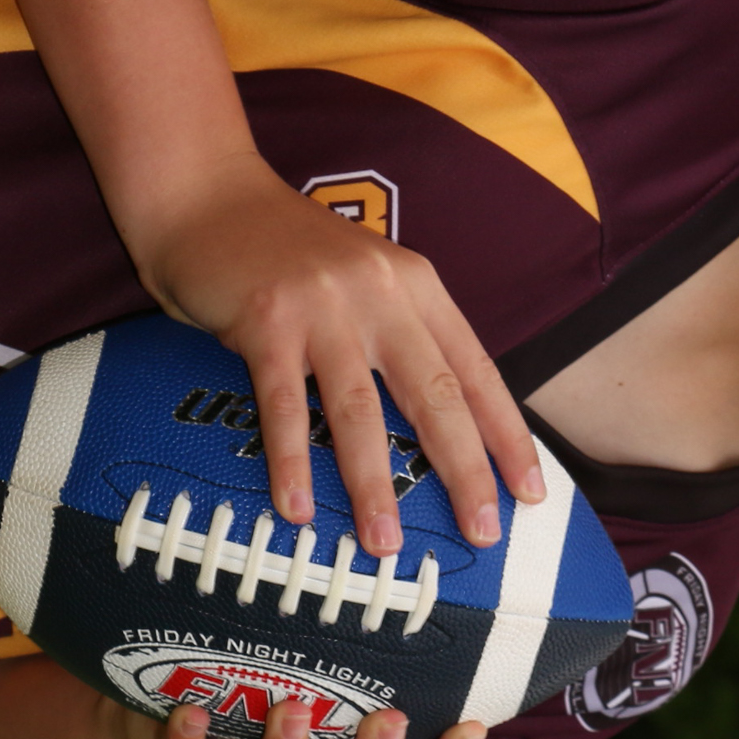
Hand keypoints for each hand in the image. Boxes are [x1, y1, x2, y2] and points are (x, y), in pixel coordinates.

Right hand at [126, 151, 544, 553]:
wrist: (207, 195)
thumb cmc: (288, 253)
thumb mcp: (368, 279)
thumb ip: (403, 333)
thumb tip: (442, 424)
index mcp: (417, 286)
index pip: (477, 371)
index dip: (507, 435)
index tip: (531, 492)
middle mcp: (380, 295)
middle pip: (435, 396)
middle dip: (464, 472)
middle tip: (483, 532)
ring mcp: (322, 308)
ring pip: (360, 410)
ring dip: (373, 484)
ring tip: (384, 543)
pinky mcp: (265, 322)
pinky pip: (284, 405)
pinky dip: (291, 462)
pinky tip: (297, 509)